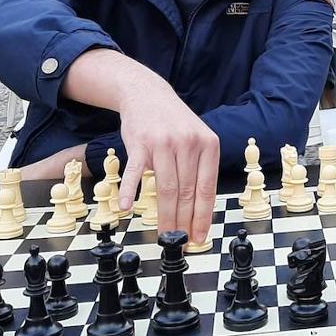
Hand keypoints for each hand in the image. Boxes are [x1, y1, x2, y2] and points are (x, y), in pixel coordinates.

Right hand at [117, 84, 220, 246]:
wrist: (148, 93)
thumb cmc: (174, 123)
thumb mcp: (197, 140)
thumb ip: (200, 169)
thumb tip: (200, 211)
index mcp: (208, 145)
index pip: (206, 188)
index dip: (203, 216)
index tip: (199, 237)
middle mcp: (188, 143)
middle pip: (186, 192)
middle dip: (184, 222)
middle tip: (180, 241)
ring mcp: (163, 142)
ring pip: (166, 187)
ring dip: (165, 215)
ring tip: (164, 235)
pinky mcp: (139, 142)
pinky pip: (135, 172)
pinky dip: (130, 192)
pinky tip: (127, 209)